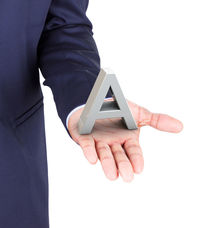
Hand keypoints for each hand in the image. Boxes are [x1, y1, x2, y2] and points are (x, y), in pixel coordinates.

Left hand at [68, 98, 182, 181]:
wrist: (96, 101)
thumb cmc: (118, 109)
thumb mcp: (139, 113)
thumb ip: (157, 120)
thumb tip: (180, 126)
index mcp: (127, 138)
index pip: (133, 151)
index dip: (136, 159)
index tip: (138, 169)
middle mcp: (114, 142)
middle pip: (119, 156)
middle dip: (123, 166)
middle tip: (127, 177)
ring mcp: (99, 141)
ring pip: (104, 154)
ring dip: (107, 164)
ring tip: (112, 175)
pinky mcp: (84, 137)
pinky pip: (86, 145)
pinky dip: (89, 151)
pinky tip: (92, 159)